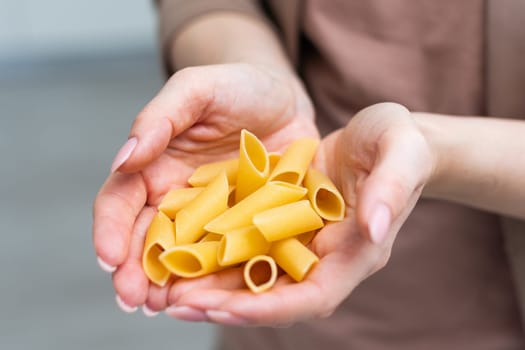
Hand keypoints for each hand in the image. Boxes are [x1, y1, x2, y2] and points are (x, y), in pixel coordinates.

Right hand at [92, 63, 317, 312]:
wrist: (283, 98)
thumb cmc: (237, 86)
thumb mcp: (197, 89)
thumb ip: (158, 118)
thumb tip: (122, 159)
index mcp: (154, 167)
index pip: (121, 203)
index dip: (111, 230)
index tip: (109, 258)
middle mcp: (176, 197)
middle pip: (146, 239)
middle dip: (134, 271)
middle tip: (133, 299)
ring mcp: (211, 216)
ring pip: (182, 256)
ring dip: (168, 284)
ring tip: (164, 308)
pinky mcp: (244, 225)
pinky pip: (227, 255)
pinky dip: (215, 277)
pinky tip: (211, 297)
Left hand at [163, 103, 435, 325]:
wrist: (382, 137)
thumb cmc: (398, 140)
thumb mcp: (401, 151)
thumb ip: (392, 188)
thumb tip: (375, 228)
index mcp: (356, 251)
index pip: (314, 296)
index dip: (270, 309)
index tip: (224, 310)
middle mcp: (325, 258)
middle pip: (273, 297)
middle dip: (226, 305)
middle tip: (177, 304)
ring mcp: (302, 244)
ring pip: (253, 278)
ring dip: (213, 287)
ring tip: (168, 288)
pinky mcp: (283, 226)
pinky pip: (246, 248)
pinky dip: (216, 255)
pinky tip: (183, 251)